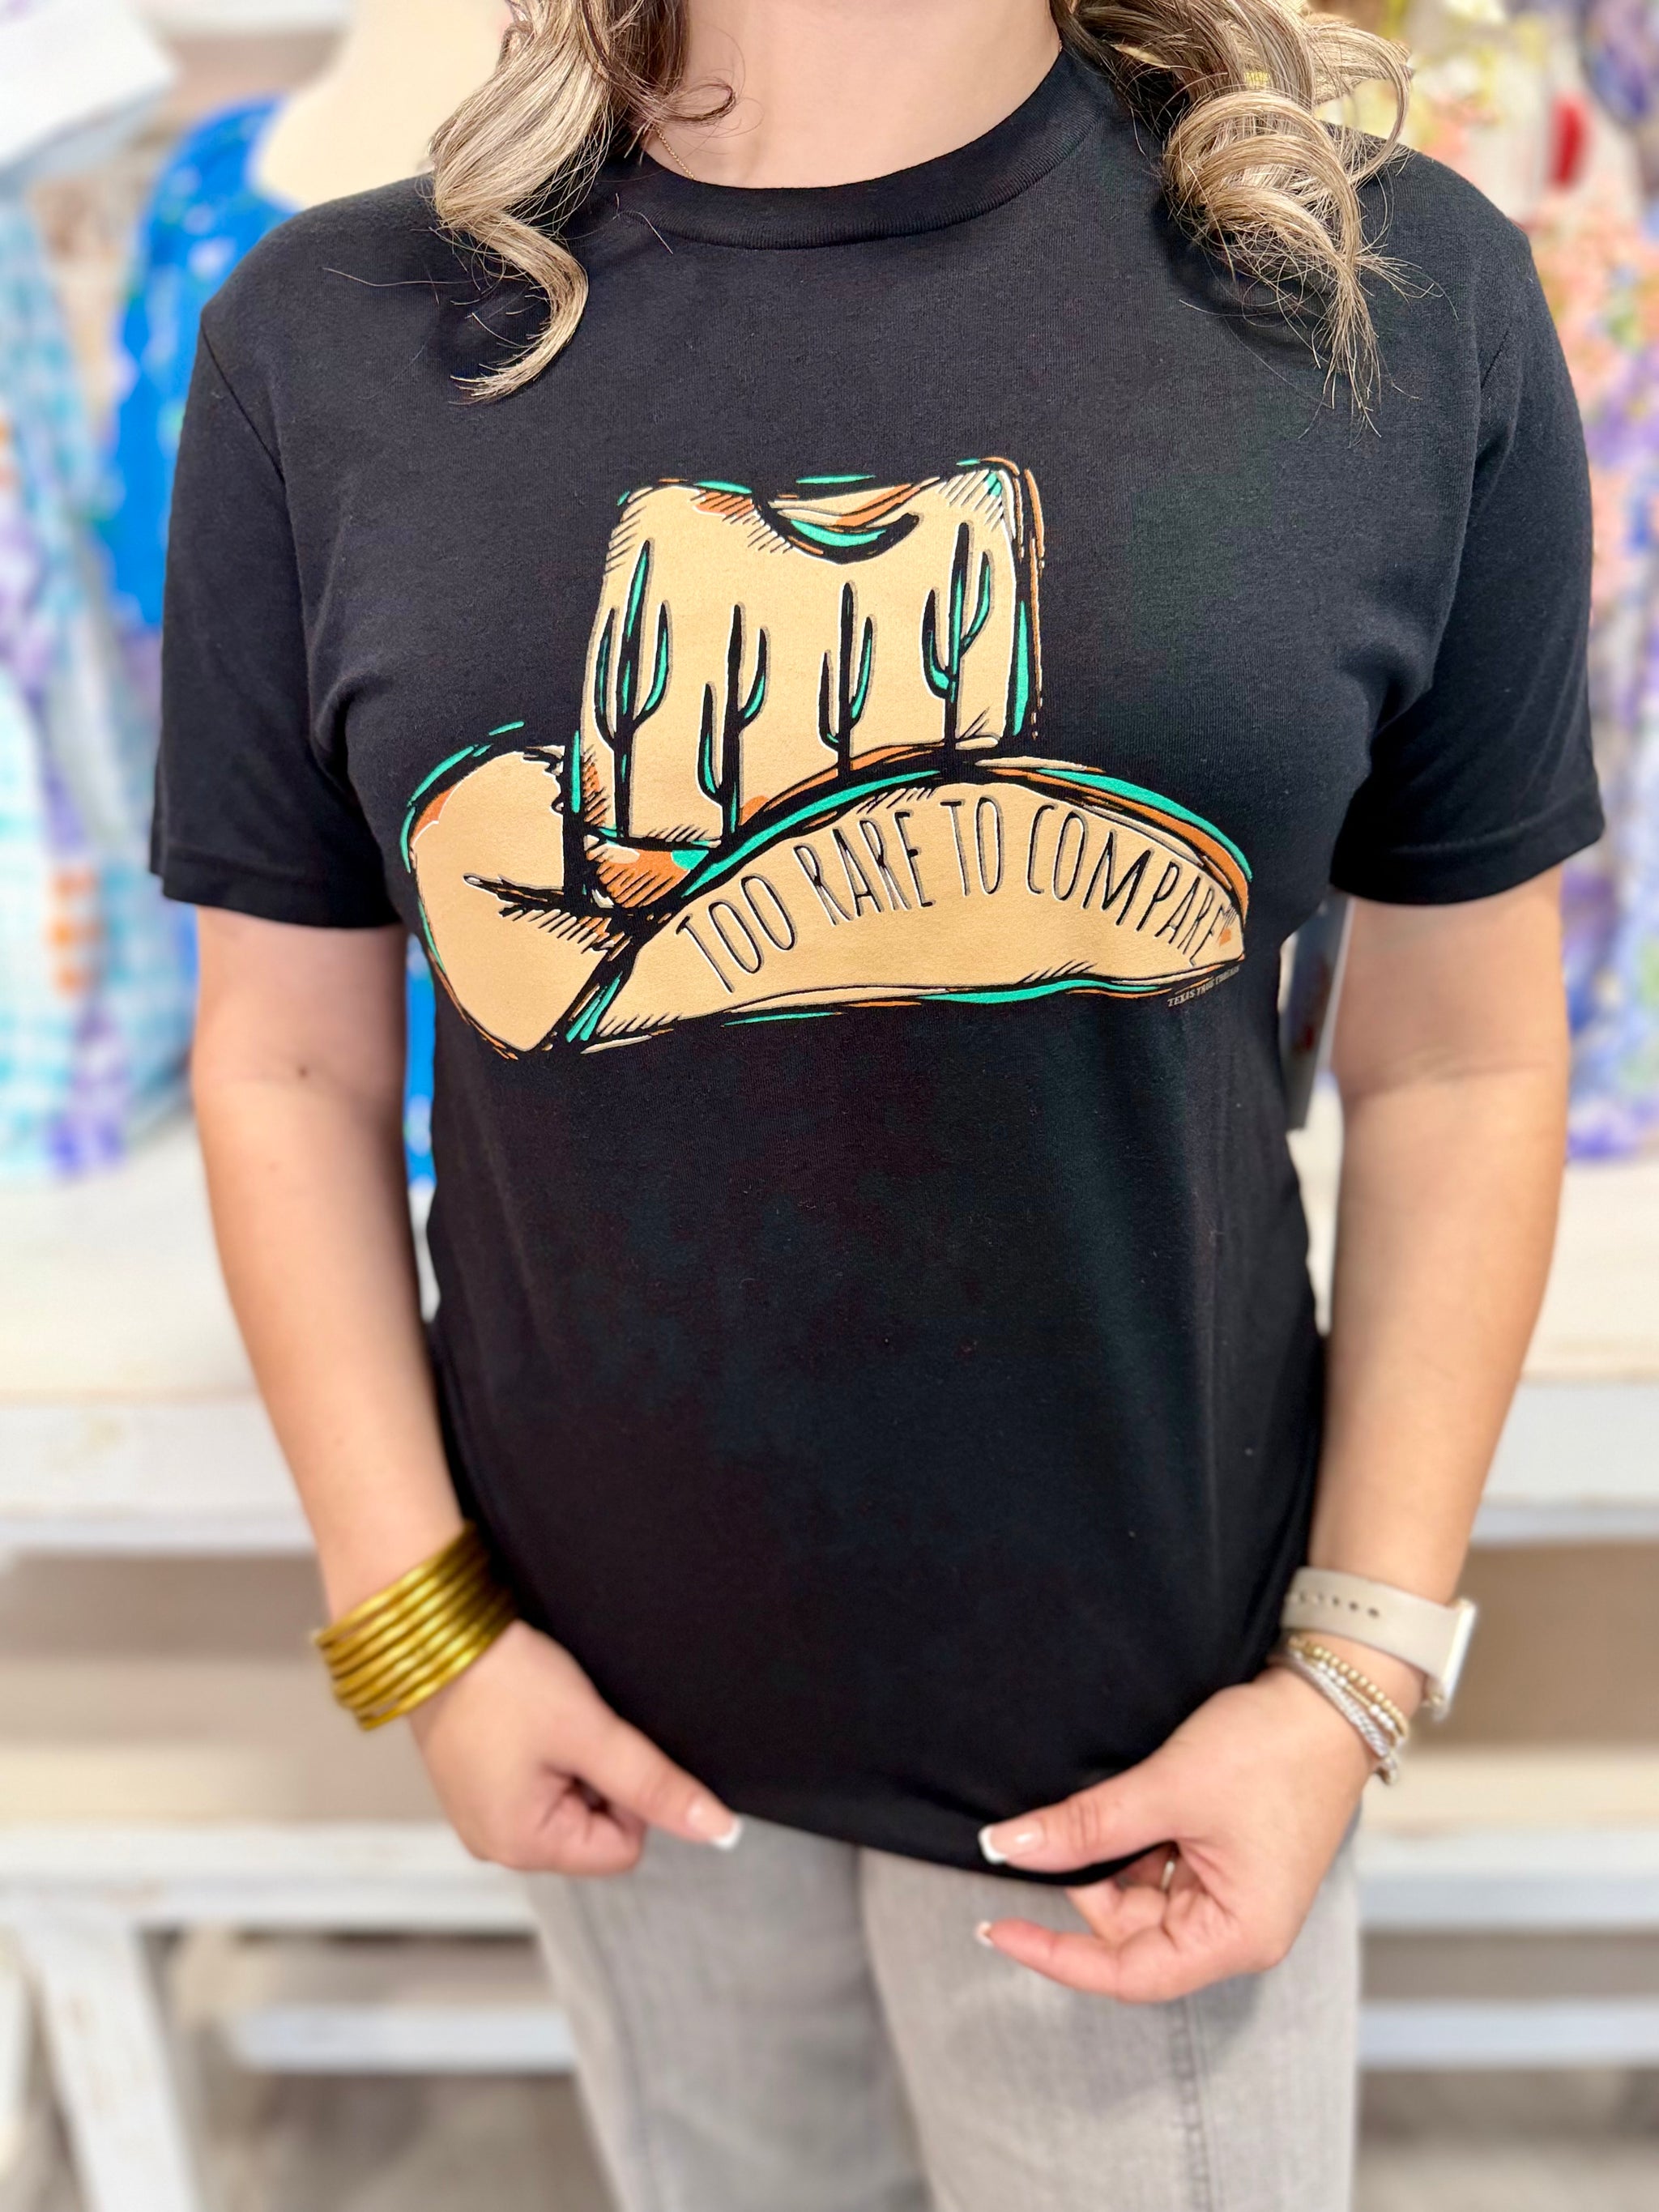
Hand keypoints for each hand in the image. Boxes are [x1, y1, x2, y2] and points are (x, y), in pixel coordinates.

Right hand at [409, 1620, 740, 1873]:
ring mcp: (480, 1815)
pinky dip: (546, 1752)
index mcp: (520, 1847)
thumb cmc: (502, 1679)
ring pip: (569, 1802)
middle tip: (568, 1728)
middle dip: (597, 1778)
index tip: (600, 1745)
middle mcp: (494, 1844)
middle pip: (595, 1830)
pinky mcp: (475, 1785)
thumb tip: (716, 1828)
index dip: (630, 1794)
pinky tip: (527, 1719)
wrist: (435, 1629)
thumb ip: (655, 1785)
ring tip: (544, 1720)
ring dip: (572, 1762)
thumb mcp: (591, 1732)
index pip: (623, 1848)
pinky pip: (537, 1784)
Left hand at [976, 1660, 1399, 2000]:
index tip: (997, 1929)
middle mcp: (1236, 1928)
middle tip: (1055, 1825)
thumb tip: (1007, 1849)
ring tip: (1110, 1798)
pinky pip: (1158, 1866)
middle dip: (1086, 1882)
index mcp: (1237, 1936)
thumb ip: (1086, 1826)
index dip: (1057, 1955)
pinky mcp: (1224, 1859)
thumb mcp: (1168, 1788)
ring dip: (1109, 1855)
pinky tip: (1124, 1801)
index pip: (1129, 1975)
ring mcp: (1230, 1893)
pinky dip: (1130, 1838)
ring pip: (1138, 1895)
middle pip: (1130, 1934)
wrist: (1330, 1695)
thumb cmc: (1273, 1750)